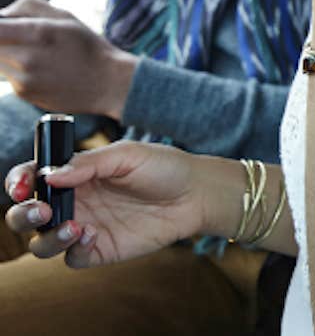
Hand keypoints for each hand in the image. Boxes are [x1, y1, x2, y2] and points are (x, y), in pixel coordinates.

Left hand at [0, 0, 138, 118]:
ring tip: (35, 51)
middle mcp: (25, 58)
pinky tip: (41, 67)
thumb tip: (3, 13)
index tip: (4, 24)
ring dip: (7, 53)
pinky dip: (16, 69)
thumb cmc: (88, 46)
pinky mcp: (23, 93)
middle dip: (3, 37)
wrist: (107, 83)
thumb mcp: (65, 16)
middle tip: (22, 35)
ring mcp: (22, 79)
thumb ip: (28, 6)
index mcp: (37, 32)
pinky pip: (7, 76)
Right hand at [3, 141, 202, 267]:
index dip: (19, 181)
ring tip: (74, 225)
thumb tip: (50, 174)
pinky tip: (93, 234)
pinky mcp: (100, 249)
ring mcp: (85, 226)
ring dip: (47, 237)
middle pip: (28, 214)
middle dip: (22, 215)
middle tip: (41, 210)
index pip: (34, 178)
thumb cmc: (163, 166)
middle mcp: (75, 201)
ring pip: (43, 242)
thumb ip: (89, 164)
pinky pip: (72, 258)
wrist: (194, 194)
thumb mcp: (128, 156)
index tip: (23, 185)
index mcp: (76, 173)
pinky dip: (73, 250)